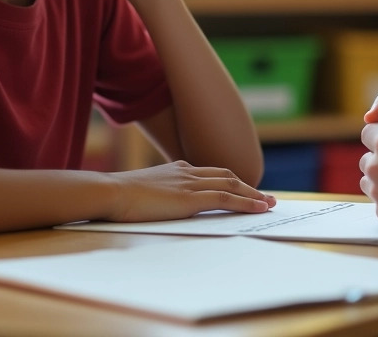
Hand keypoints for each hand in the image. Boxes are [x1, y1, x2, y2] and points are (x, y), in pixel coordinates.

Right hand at [100, 160, 274, 221]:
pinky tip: (258, 208)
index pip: (211, 173)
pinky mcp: (189, 198)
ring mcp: (189, 183)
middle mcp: (187, 172)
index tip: (244, 189)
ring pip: (231, 185)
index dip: (231, 181)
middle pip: (226, 176)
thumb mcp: (143, 192)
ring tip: (268, 204)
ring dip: (253, 195)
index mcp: (176, 169)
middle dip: (248, 186)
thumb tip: (164, 206)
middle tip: (265, 197)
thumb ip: (159, 195)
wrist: (109, 192)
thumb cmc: (119, 198)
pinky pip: (225, 199)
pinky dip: (245, 203)